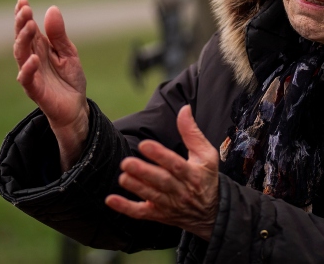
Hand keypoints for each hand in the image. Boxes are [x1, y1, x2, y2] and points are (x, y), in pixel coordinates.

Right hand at [14, 0, 87, 169]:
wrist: (76, 107)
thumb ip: (59, 34)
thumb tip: (52, 9)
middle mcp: (32, 59)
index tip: (22, 1)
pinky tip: (34, 58)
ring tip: (29, 26)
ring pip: (21, 55)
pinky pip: (27, 79)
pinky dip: (28, 69)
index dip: (23, 15)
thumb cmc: (69, 79)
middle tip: (24, 9)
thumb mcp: (69, 52)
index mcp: (40, 48)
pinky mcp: (35, 90)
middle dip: (21, 23)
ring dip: (23, 40)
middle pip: (22, 39)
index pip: (28, 28)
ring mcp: (32, 74)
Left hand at [105, 105, 218, 240]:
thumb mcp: (206, 154)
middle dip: (144, 172)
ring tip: (123, 177)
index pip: (176, 164)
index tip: (145, 145)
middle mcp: (181, 191)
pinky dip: (126, 208)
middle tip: (127, 163)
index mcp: (193, 174)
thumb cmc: (206, 178)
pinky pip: (141, 213)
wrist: (211, 213)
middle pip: (162, 181)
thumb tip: (185, 109)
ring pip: (151, 196)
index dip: (160, 155)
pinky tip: (111, 200)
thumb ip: (192, 132)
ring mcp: (169, 204)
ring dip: (136, 187)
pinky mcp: (159, 214)